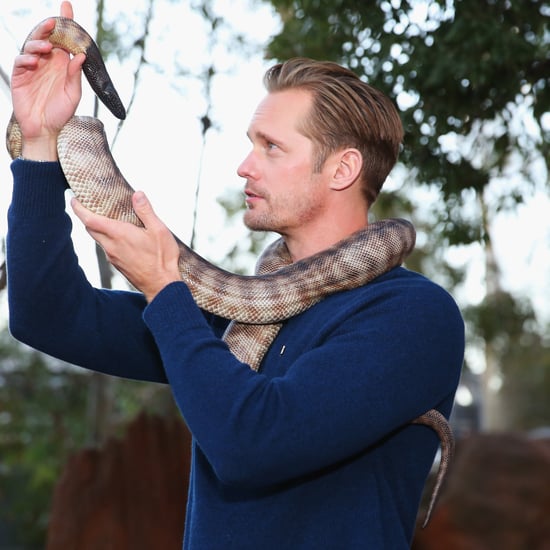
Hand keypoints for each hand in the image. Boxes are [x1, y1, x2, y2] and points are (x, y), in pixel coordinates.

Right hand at [11, 1, 83, 159]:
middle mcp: (47, 62)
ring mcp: (32, 67)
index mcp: (61, 64)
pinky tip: (34, 62)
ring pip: (31, 45)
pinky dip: (27, 58)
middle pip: (45, 37)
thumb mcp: (73, 94)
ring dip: (38, 43)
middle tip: (53, 22)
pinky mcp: (20, 75)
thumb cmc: (61, 112)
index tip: (67, 6)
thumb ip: (75, 75)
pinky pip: (21, 61)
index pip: (63, 39)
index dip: (65, 22)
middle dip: (48, 27)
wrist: (46, 129)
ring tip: (46, 48)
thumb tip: (80, 56)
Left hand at [71, 191, 181, 301]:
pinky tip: (120, 237)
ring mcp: (113, 257)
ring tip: (106, 219)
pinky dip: (107, 239)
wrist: (162, 285)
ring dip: (98, 228)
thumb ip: (146, 211)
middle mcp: (111, 246)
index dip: (79, 208)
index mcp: (119, 234)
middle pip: (90, 229)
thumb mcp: (159, 230)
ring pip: (98, 239)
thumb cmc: (162, 259)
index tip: (74, 199)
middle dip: (86, 216)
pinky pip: (107, 248)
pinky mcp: (118, 265)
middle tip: (89, 205)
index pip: (90, 219)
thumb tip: (137, 194)